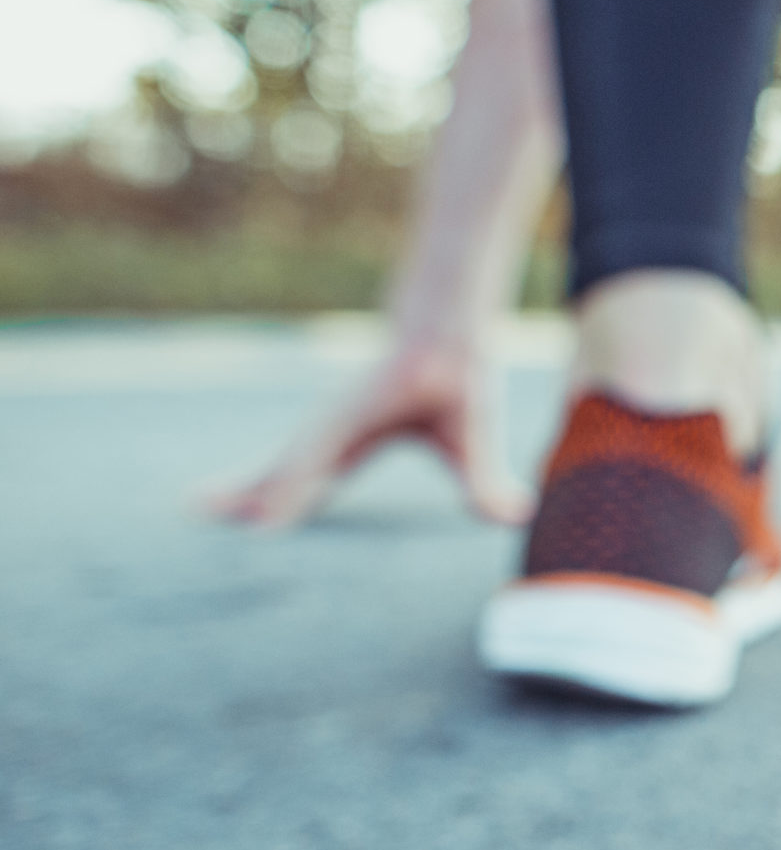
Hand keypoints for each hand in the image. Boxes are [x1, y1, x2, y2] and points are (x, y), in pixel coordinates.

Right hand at [207, 341, 531, 528]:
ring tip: (196, 508)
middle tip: (201, 512)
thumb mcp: (473, 425)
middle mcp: (334, 424)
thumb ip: (486, 475)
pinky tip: (230, 503)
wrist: (438, 331)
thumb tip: (516, 516)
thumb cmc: (457, 376)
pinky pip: (284, 465)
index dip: (290, 487)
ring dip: (240, 487)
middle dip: (248, 490)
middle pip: (283, 464)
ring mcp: (325, 430)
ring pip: (275, 463)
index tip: (263, 518)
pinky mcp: (326, 437)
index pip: (319, 458)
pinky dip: (257, 484)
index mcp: (362, 416)